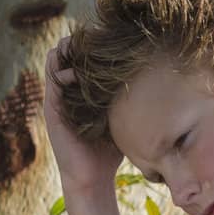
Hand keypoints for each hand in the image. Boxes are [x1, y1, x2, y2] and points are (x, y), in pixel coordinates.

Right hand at [43, 35, 124, 196]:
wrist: (93, 177)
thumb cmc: (111, 149)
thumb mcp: (122, 114)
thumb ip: (129, 95)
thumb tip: (161, 76)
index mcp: (80, 86)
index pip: (81, 49)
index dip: (92, 38)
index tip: (112, 37)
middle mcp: (66, 87)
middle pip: (65, 46)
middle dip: (81, 39)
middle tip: (100, 41)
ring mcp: (57, 95)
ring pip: (54, 56)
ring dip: (69, 49)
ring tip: (88, 53)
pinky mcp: (52, 107)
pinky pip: (52, 77)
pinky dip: (63, 69)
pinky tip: (79, 74)